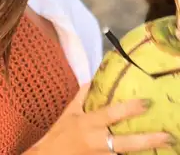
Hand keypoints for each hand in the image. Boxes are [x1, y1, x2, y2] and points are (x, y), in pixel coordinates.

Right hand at [33, 84, 172, 153]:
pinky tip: (145, 154)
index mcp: (87, 122)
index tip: (147, 102)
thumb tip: (92, 79)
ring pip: (126, 154)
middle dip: (148, 140)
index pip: (111, 114)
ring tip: (165, 145)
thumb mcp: (69, 112)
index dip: (129, 108)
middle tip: (168, 136)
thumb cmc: (60, 132)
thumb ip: (81, 96)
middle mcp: (96, 140)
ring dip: (144, 151)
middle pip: (126, 142)